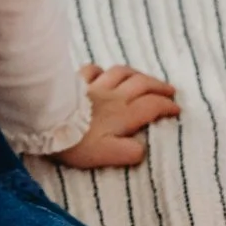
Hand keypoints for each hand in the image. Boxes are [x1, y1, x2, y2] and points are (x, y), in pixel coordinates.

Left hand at [52, 62, 179, 168]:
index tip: (176, 110)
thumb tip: (143, 150)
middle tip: (170, 90)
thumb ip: (129, 153)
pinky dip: (102, 70)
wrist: (48, 123)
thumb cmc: (77, 143)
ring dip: (137, 74)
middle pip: (142, 84)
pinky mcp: (77, 81)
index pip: (152, 106)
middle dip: (159, 86)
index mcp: (123, 115)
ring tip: (144, 78)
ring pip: (121, 73)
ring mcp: (95, 86)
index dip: (167, 107)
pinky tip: (104, 72)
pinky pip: (93, 70)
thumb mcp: (107, 155)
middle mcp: (114, 96)